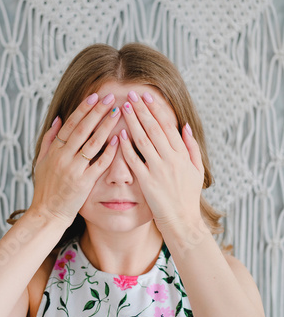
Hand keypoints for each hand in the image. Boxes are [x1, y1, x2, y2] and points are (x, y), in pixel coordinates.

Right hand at [30, 93, 120, 224]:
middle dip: (97, 111)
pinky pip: (99, 164)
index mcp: (54, 151)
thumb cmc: (45, 189)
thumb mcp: (41, 162)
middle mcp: (62, 157)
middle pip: (82, 129)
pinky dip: (108, 151)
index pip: (70, 124)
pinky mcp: (84, 183)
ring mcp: (73, 170)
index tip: (94, 96)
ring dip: (105, 126)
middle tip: (110, 97)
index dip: (83, 109)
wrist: (47, 214)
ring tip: (118, 112)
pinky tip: (118, 139)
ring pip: (92, 143)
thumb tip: (57, 118)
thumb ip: (49, 140)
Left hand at [119, 91, 203, 232]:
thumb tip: (184, 126)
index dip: (156, 109)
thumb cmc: (188, 196)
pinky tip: (119, 134)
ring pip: (143, 140)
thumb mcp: (197, 170)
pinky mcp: (147, 182)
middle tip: (131, 94)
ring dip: (133, 122)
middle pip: (154, 128)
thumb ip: (192, 147)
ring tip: (123, 107)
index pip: (167, 126)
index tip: (146, 97)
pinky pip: (134, 161)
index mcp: (182, 154)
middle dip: (141, 109)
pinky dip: (126, 147)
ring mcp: (158, 170)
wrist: (183, 221)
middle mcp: (171, 159)